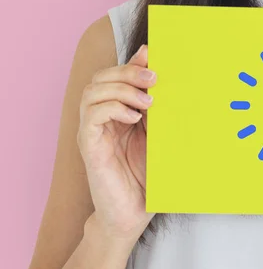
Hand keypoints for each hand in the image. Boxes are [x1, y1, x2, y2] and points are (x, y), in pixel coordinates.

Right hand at [77, 45, 155, 239]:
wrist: (135, 214)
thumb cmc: (149, 176)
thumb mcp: (160, 135)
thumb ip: (159, 108)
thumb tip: (166, 79)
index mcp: (118, 112)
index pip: (116, 74)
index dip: (132, 61)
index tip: (154, 54)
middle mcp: (102, 118)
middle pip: (102, 77)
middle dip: (128, 71)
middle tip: (154, 79)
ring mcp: (93, 131)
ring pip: (93, 91)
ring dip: (122, 89)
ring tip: (147, 102)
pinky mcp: (90, 146)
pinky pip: (91, 116)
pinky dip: (112, 108)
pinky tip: (134, 118)